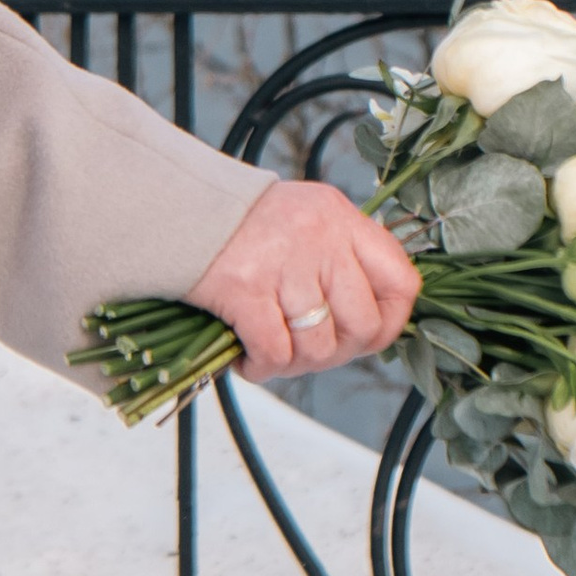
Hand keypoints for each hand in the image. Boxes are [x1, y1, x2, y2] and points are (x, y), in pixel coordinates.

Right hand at [200, 178, 419, 383]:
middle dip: (337, 353)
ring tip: (272, 352)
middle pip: (362, 325)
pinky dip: (262, 367)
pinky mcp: (245, 288)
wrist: (174, 208)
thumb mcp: (305, 218)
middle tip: (308, 351)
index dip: (390, 323)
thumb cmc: (240, 222)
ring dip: (294, 364)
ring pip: (317, 347)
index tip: (365, 336)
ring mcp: (283, 262)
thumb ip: (340, 256)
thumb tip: (370, 322)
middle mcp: (320, 236)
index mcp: (340, 217)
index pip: (401, 282)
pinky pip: (274, 352)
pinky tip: (248, 359)